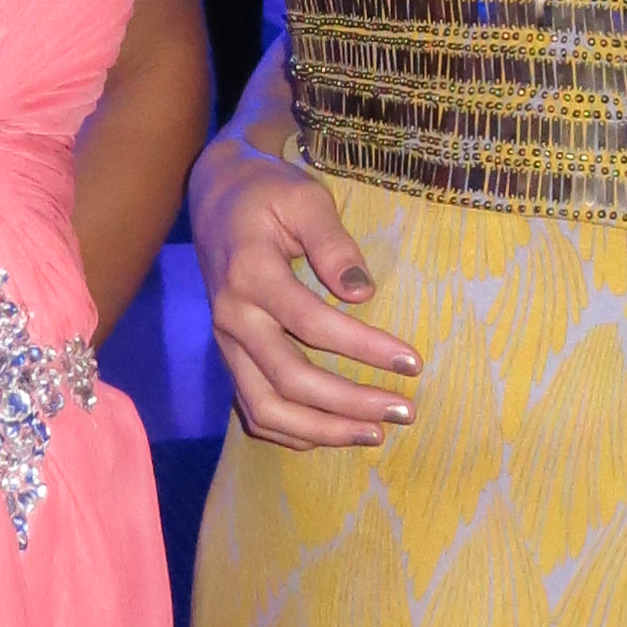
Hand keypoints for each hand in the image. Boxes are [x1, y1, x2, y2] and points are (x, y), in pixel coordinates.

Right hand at [188, 135, 418, 449]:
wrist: (216, 196)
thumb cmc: (267, 193)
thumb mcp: (304, 198)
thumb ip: (333, 243)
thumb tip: (361, 294)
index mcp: (251, 275)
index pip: (312, 323)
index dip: (363, 347)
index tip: (411, 362)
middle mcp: (233, 318)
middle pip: (290, 379)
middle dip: (350, 403)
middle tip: (405, 410)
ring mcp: (227, 342)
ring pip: (266, 407)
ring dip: (322, 429)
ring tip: (374, 433)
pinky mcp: (231, 354)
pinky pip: (253, 409)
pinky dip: (291, 431)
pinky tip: (332, 433)